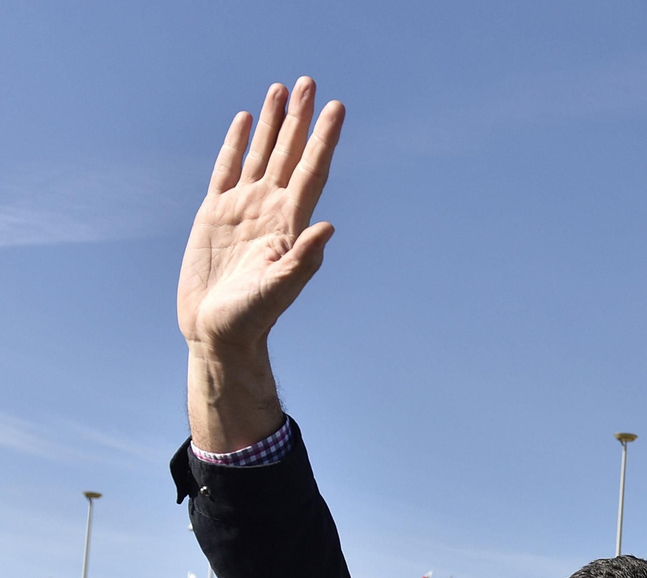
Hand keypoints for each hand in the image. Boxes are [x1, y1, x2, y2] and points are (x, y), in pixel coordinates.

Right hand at [178, 78, 343, 448]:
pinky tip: (246, 121)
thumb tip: (328, 226)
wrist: (218, 332)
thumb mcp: (278, 290)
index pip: (312, 171)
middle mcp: (270, 210)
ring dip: (273, 123)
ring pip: (262, 154)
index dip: (324, 139)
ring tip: (281, 89)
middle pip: (290, 154)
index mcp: (289, 225)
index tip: (337, 108)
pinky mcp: (215, 212)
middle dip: (301, 119)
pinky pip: (228, 168)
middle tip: (310, 82)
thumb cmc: (251, 319)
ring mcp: (244, 208)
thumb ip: (303, 260)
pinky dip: (238, 144)